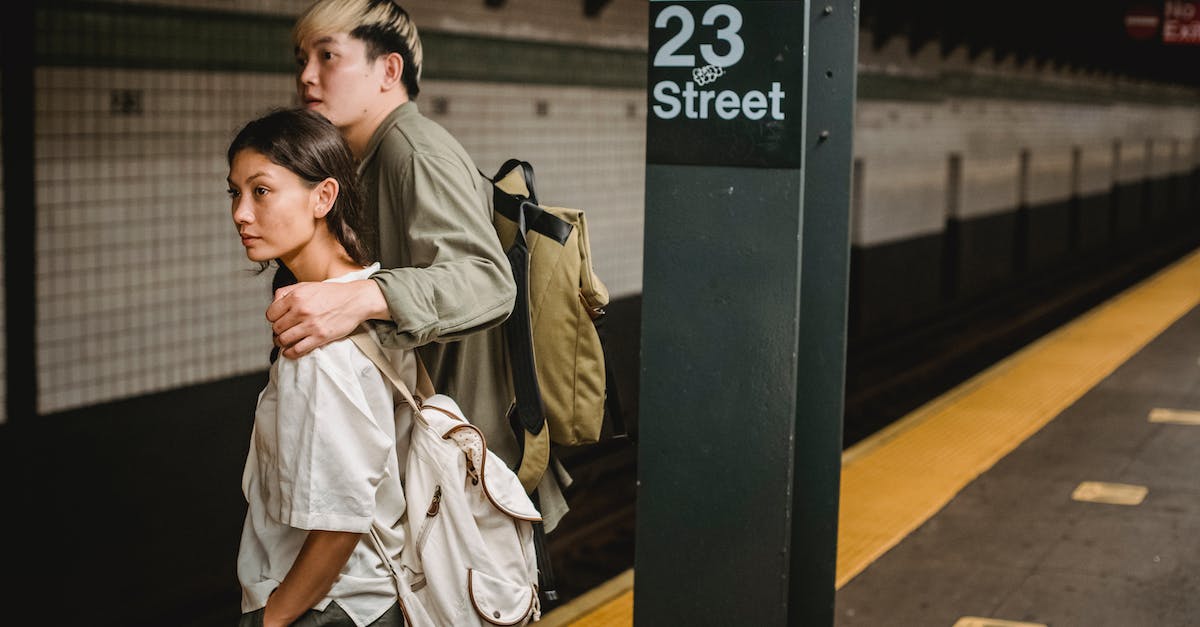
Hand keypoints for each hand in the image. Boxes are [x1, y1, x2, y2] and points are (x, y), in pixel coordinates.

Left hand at [267, 280, 388, 358]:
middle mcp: (301, 310)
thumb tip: (273, 301)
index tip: (278, 321)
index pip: (270, 314)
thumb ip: (287, 291)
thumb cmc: (333, 293)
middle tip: (283, 331)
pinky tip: (290, 352)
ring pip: (284, 340)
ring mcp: (311, 325)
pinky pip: (297, 350)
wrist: (355, 300)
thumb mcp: (307, 285)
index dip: (273, 319)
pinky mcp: (320, 337)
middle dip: (277, 331)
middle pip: (277, 328)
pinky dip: (290, 353)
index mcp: (296, 296)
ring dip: (282, 343)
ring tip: (285, 342)